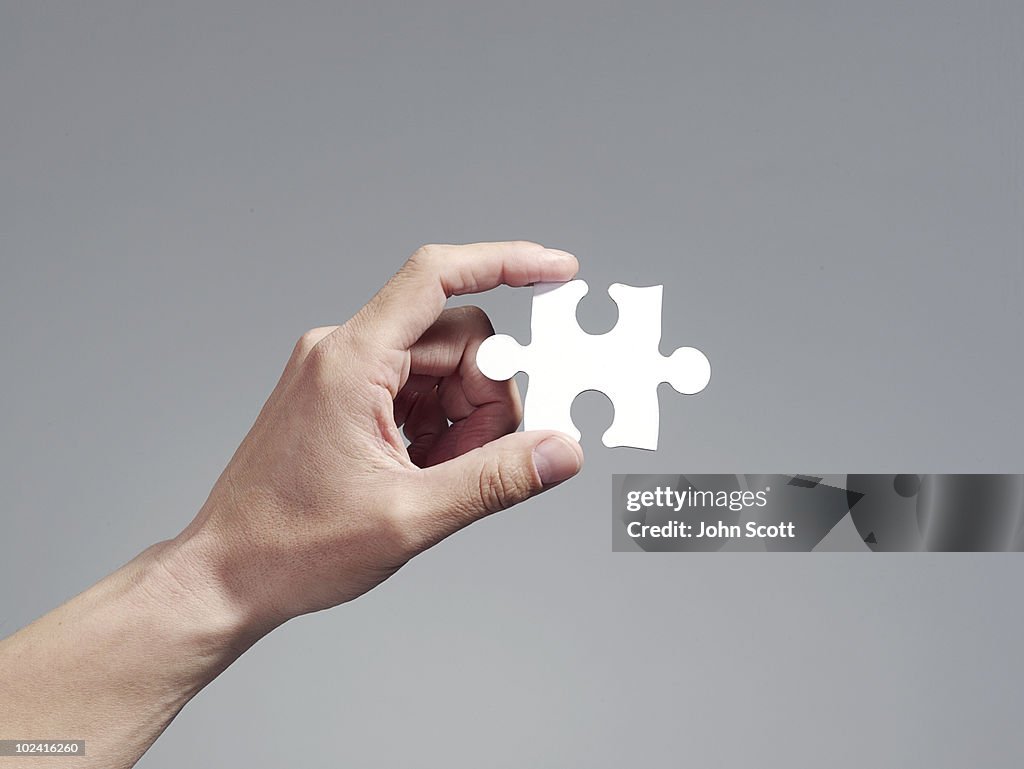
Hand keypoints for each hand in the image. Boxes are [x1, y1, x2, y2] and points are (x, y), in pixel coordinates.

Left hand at [167, 241, 583, 628]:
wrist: (225, 574)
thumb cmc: (291, 545)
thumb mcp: (409, 516)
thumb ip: (495, 479)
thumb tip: (561, 450)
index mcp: (351, 361)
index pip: (438, 277)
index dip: (506, 263)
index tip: (557, 270)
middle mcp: (343, 351)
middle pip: (456, 339)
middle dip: (488, 395)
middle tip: (484, 459)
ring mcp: (340, 372)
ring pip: (441, 367)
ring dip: (463, 418)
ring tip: (444, 477)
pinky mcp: (342, 395)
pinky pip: (415, 389)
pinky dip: (438, 426)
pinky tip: (426, 471)